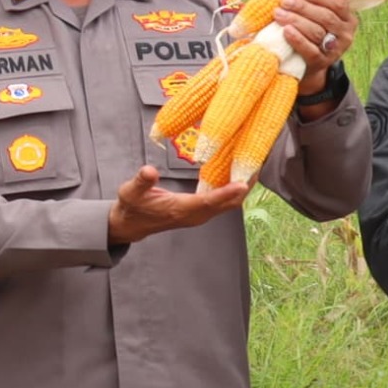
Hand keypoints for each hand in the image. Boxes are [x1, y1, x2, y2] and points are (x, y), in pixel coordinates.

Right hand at [108, 162, 251, 244]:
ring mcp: (200, 215)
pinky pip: (224, 202)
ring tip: (253, 165)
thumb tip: (149, 171)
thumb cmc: (132, 207)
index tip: (243, 181)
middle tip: (257, 163)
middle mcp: (195, 215)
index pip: (208, 201)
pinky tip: (238, 173)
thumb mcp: (130, 191)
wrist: (131, 224)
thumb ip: (141, 181)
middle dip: (244, 186)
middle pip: (228, 204)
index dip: (226, 192)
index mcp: (181, 210)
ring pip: (229, 204)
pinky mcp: (201, 212)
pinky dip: (234, 189)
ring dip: (242, 188)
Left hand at [272, 0, 355, 95]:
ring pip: (317, 32)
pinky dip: (297, 39)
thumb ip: (307, 2)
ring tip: (278, 13)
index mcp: (347, 18)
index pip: (337, 3)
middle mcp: (346, 34)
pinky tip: (285, 31)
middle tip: (284, 0)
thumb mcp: (315, 17)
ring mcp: (336, 50)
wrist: (308, 65)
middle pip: (326, 17)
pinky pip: (311, 50)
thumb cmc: (310, 34)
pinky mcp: (323, 62)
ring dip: (296, 20)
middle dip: (303, 7)